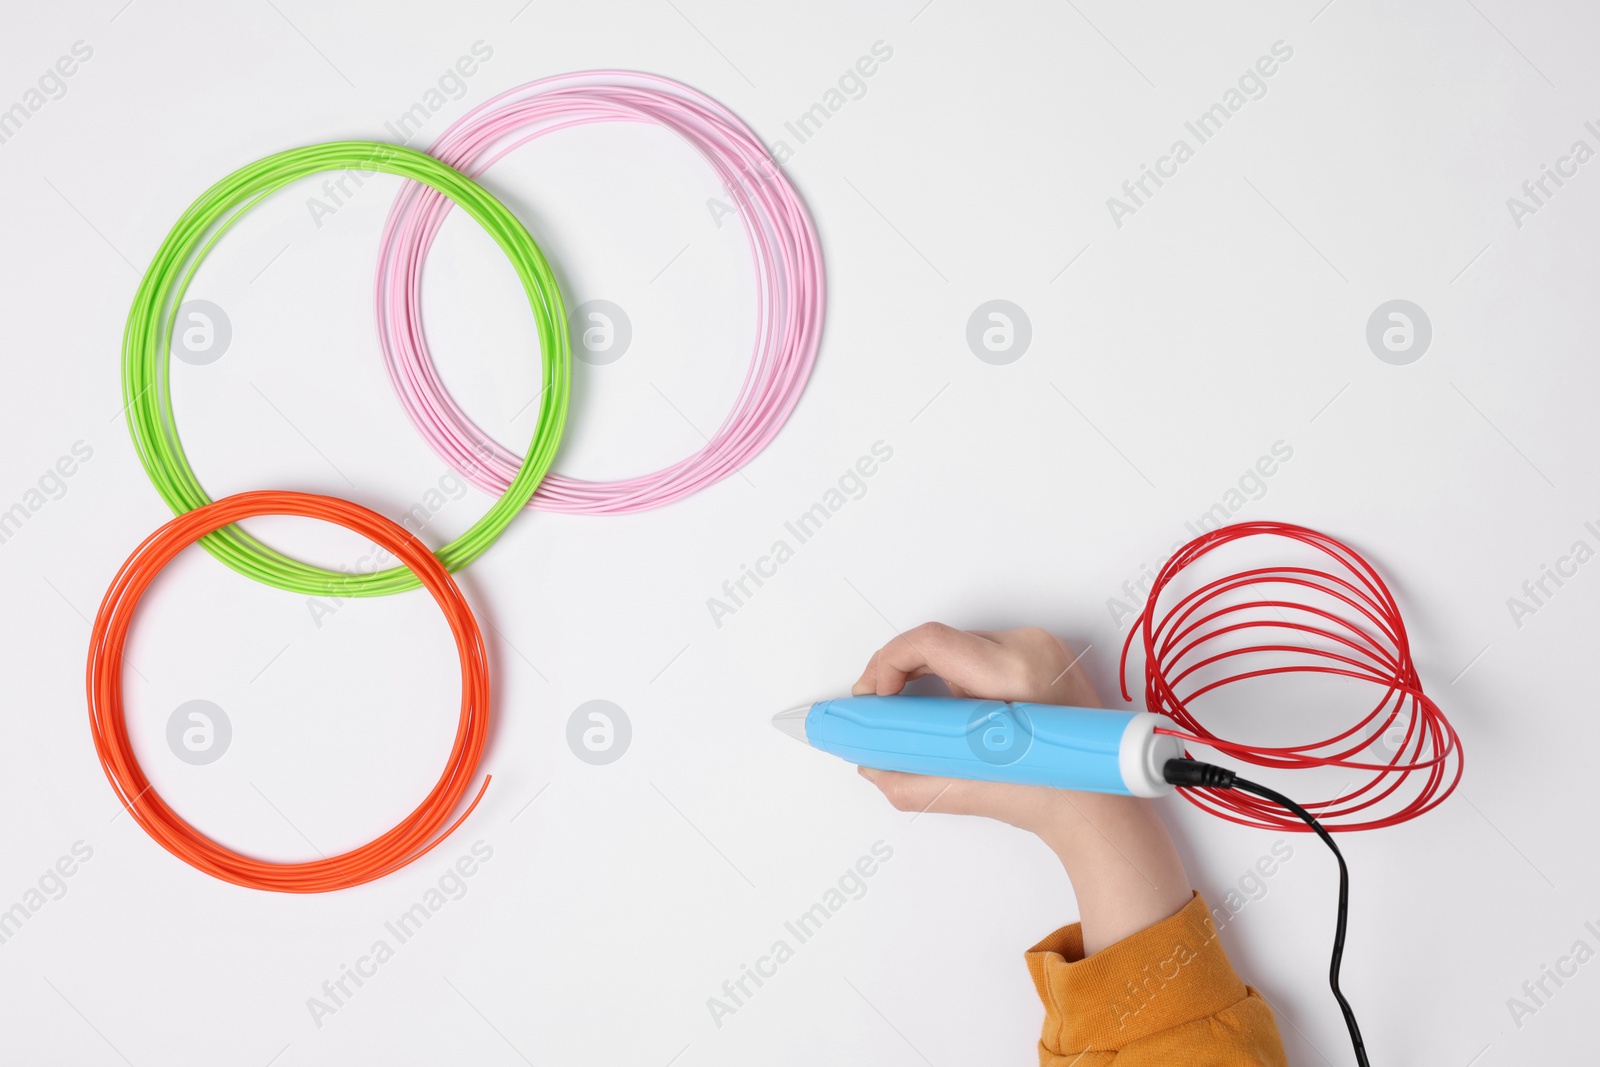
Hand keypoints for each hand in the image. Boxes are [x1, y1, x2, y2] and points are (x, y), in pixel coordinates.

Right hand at [851, 624, 1098, 836]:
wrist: (1101, 804)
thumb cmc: (1052, 797)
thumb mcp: (966, 791)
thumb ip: (906, 781)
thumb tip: (871, 764)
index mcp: (1015, 674)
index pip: (930, 641)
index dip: (887, 663)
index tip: (875, 696)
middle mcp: (1031, 648)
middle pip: (940, 641)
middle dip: (902, 671)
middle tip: (882, 705)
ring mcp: (1041, 646)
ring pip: (959, 645)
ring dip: (930, 672)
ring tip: (914, 709)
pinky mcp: (1046, 652)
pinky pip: (983, 652)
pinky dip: (958, 673)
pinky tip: (950, 704)